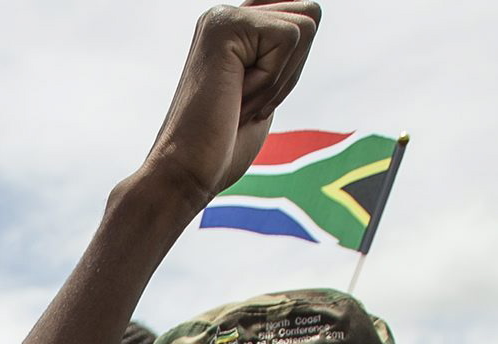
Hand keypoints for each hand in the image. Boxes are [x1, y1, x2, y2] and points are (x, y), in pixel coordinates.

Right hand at [140, 2, 320, 208]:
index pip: (304, 18)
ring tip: (239, 99)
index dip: (293, 66)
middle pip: (309, 14)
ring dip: (280, 77)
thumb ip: (283, 55)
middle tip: (246, 100)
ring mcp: (223, 16)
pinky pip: (290, 37)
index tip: (249, 98)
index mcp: (234, 28)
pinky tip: (236, 96)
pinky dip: (272, 79)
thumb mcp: (265, 93)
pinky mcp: (225, 24)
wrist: (186, 173)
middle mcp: (225, 14)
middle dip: (292, 68)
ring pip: (304, 25)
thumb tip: (311, 17)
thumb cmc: (223, 146)